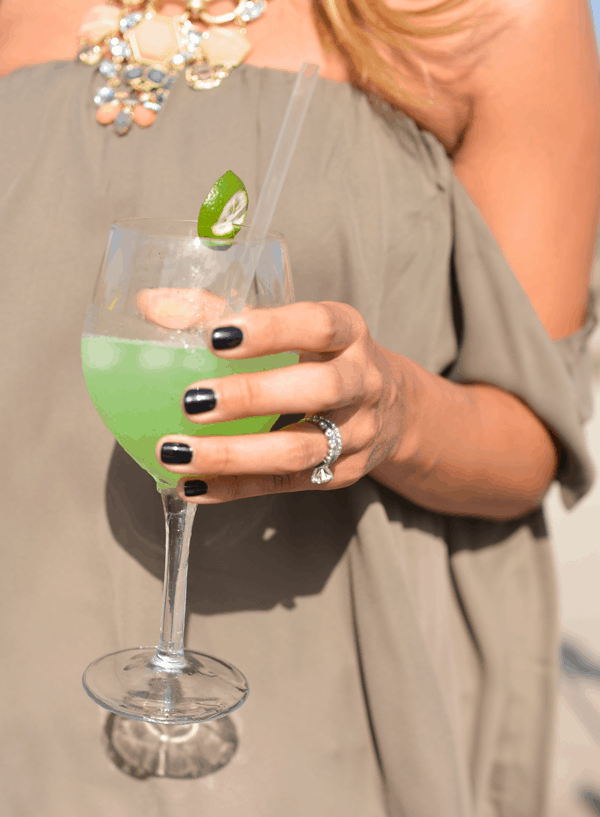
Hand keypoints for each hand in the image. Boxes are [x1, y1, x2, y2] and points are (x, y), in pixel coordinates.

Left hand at [155, 301, 407, 502]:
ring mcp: (357, 434)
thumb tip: (152, 304)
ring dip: (234, 454)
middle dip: (252, 396)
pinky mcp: (341, 474)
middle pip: (318, 390)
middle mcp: (363, 382)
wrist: (392, 410)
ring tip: (176, 452)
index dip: (270, 329)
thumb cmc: (324, 358)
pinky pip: (286, 485)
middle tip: (191, 401)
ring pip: (300, 450)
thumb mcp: (295, 328)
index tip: (216, 337)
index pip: (318, 325)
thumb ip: (226, 313)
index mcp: (349, 334)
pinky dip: (236, 487)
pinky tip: (192, 485)